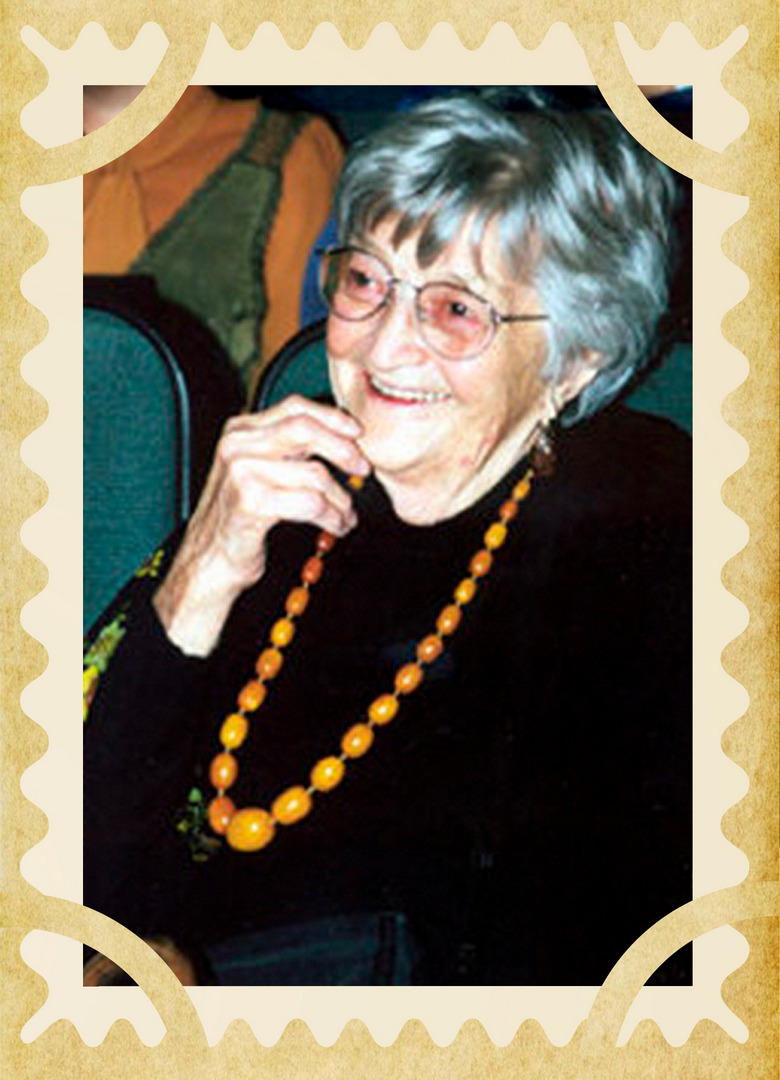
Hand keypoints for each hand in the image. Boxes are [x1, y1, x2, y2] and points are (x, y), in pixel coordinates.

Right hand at [153, 396, 369, 655]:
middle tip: (363, 468)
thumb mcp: (261, 471)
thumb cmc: (240, 517)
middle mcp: (237, 446)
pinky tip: (337, 526)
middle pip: (306, 430)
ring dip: (341, 499)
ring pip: (314, 474)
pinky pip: (310, 504)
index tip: (358, 433)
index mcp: (241, 430)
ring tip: (347, 514)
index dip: (332, 417)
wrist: (211, 559)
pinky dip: (332, 517)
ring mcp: (241, 472)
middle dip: (343, 449)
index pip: (295, 407)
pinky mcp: (250, 503)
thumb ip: (289, 449)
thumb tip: (341, 437)